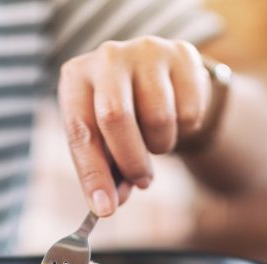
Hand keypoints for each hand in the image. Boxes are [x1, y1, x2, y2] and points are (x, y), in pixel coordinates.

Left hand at [58, 36, 209, 216]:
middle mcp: (107, 57)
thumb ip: (105, 172)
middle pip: (115, 117)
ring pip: (158, 117)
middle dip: (131, 161)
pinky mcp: (183, 54)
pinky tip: (175, 120)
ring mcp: (146, 51)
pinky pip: (189, 112)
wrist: (164, 83)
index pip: (80, 132)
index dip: (93, 175)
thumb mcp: (105, 142)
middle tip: (141, 182)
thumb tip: (108, 205)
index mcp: (76, 78)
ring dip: (161, 146)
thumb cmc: (125, 120)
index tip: (105, 209)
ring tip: (155, 141)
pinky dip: (185, 131)